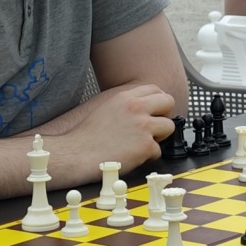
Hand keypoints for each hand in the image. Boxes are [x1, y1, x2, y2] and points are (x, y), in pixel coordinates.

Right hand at [46, 83, 176, 183]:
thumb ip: (127, 104)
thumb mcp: (107, 107)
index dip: (158, 102)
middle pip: (168, 102)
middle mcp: (136, 108)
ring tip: (143, 142)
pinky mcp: (145, 146)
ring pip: (169, 127)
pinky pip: (158, 150)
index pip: (155, 89)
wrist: (76, 154)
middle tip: (155, 127)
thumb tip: (145, 106)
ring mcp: (142, 126)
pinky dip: (148, 156)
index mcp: (125, 97)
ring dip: (159, 136)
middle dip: (165, 115)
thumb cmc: (87, 136)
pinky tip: (133, 156)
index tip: (155, 111)